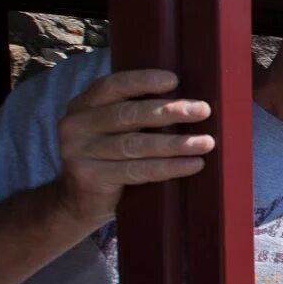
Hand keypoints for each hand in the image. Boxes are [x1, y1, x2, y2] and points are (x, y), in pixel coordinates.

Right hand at [54, 69, 213, 225]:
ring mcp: (78, 153)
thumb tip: (189, 101)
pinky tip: (193, 164)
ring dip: (175, 143)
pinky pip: (137, 170)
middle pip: (127, 115)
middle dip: (169, 111)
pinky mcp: (89, 178)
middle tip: (202, 110)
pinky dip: (169, 167)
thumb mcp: (114, 130)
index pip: (112, 86)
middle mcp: (76, 125)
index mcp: (83, 105)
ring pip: (135, 145)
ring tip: (206, 143)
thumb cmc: (110, 159)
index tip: (174, 80)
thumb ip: (135, 113)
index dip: (142, 81)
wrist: (79, 203)